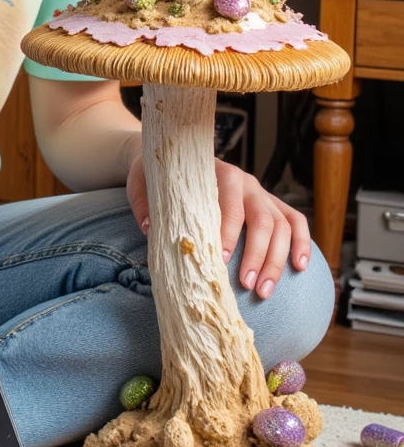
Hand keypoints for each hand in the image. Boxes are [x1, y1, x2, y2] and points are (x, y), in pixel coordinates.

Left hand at [126, 155, 310, 298]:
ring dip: (276, 260)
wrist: (177, 155)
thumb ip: (145, 202)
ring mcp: (261, 192)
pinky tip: (300, 267)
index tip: (221, 260)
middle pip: (261, 219)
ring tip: (264, 291)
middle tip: (247, 286)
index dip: (228, 233)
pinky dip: (302, 242)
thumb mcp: (144, 182)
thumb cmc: (162, 176)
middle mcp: (245, 181)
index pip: (228, 205)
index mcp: (216, 174)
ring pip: (280, 225)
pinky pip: (295, 220)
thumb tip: (148, 228)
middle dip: (256, 255)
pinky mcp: (272, 202)